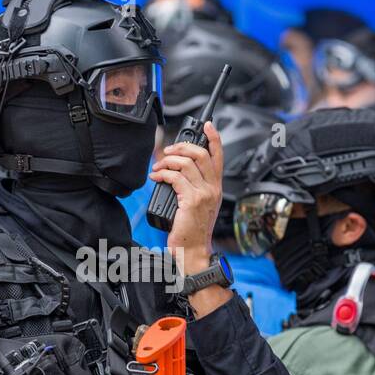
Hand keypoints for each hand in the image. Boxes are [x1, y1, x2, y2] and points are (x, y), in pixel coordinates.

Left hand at [150, 121, 224, 271]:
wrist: (192, 250)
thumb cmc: (192, 229)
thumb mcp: (198, 204)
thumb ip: (193, 186)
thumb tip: (176, 169)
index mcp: (216, 187)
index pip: (218, 157)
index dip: (214, 138)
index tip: (208, 125)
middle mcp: (213, 188)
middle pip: (201, 154)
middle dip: (182, 146)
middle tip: (168, 150)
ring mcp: (203, 194)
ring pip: (186, 164)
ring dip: (167, 161)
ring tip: (157, 167)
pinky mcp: (191, 201)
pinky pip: (175, 178)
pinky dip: (163, 173)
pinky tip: (156, 177)